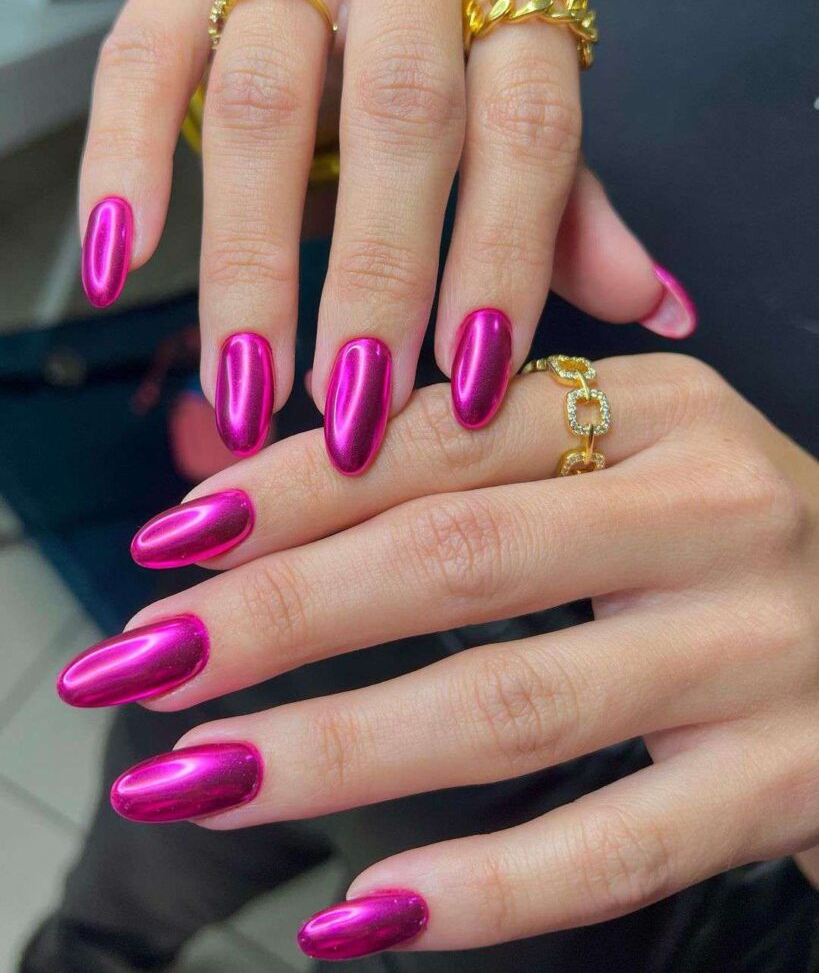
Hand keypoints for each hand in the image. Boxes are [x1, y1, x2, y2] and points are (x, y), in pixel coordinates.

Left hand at [59, 353, 817, 958]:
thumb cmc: (722, 537)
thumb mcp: (625, 455)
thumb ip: (474, 457)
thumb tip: (272, 488)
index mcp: (656, 413)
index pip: (445, 437)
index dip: (294, 488)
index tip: (174, 542)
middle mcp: (711, 512)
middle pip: (459, 559)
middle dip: (280, 613)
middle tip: (146, 662)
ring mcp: (755, 650)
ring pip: (515, 706)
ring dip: (337, 749)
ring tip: (200, 779)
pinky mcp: (787, 778)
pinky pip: (615, 846)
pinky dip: (481, 888)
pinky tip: (363, 914)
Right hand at [79, 0, 694, 467]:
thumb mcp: (532, 69)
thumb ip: (571, 188)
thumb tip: (648, 301)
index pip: (525, 128)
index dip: (500, 264)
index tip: (466, 388)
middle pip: (398, 122)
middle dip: (376, 284)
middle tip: (353, 415)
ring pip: (263, 104)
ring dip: (249, 264)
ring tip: (246, 388)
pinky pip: (142, 52)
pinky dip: (123, 159)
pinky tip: (119, 261)